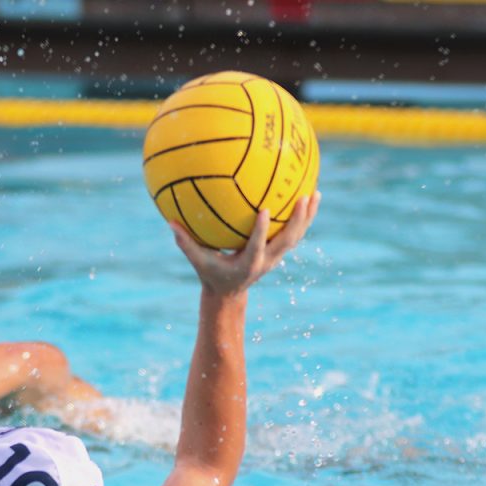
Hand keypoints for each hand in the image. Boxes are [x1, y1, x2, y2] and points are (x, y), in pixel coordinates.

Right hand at [171, 192, 320, 294]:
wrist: (229, 293)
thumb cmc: (211, 274)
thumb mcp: (198, 261)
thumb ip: (186, 243)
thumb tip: (170, 222)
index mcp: (248, 264)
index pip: (257, 246)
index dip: (262, 230)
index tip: (265, 210)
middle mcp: (267, 261)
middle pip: (288, 240)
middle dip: (297, 220)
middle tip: (303, 197)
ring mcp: (276, 257)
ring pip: (297, 236)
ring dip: (308, 216)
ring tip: (315, 193)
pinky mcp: (279, 252)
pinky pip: (295, 233)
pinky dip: (303, 217)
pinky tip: (307, 196)